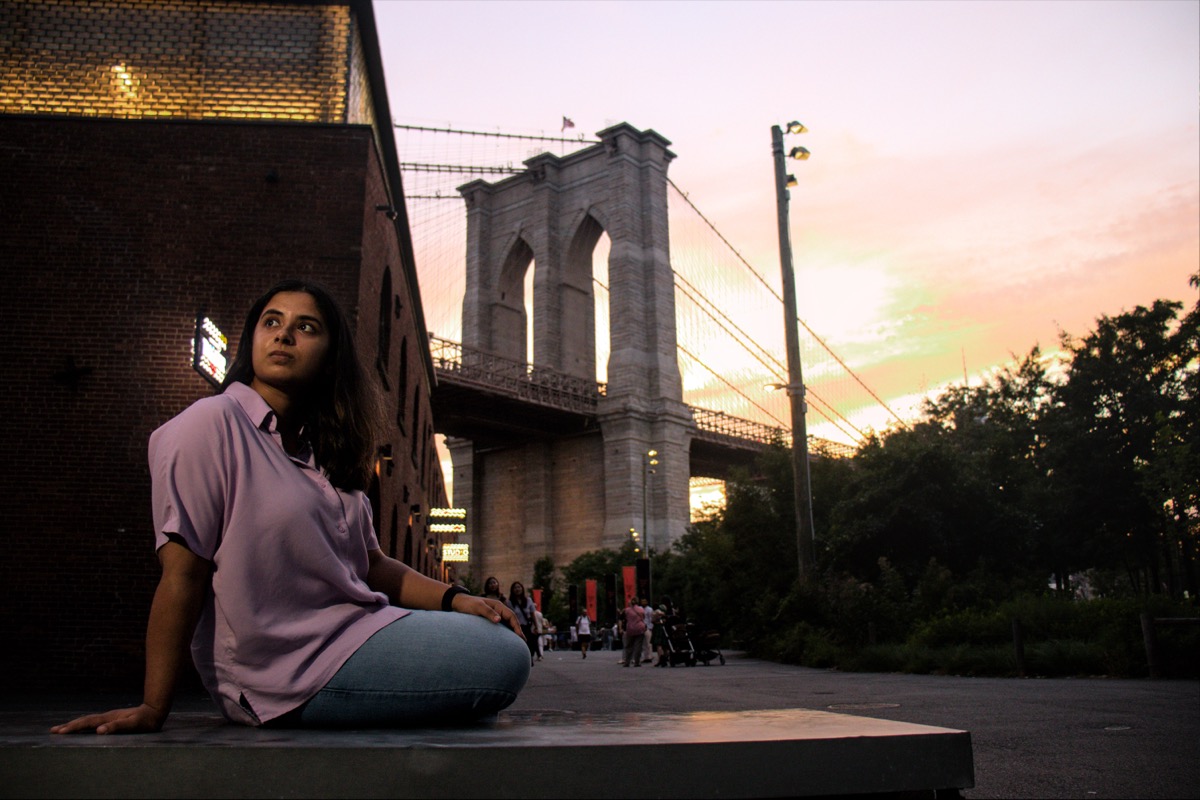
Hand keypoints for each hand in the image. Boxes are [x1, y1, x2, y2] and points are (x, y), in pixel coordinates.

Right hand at [50, 703, 166, 734]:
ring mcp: (108, 718)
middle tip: (53, 731)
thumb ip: (117, 726)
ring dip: (74, 725)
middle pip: (84, 720)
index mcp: (108, 718)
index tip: (60, 732)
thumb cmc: (144, 721)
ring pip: (87, 721)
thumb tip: (99, 730)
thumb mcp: (132, 724)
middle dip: (69, 726)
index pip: (87, 723)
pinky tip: (81, 728)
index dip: (73, 727)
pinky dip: (84, 725)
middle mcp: (106, 717)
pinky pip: (94, 723)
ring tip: (62, 729)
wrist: (154, 712)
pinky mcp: (111, 720)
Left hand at [452, 594, 526, 639]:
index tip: (521, 636)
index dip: (517, 626)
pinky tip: (506, 640)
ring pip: (507, 624)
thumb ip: (488, 613)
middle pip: (512, 621)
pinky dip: (505, 632)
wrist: (458, 603)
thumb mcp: (478, 607)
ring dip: (513, 632)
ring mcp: (495, 614)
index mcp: (498, 606)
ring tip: (518, 643)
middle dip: (518, 630)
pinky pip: (501, 626)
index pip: (511, 616)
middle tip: (524, 642)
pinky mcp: (490, 619)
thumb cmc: (468, 604)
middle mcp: (499, 610)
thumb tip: (499, 620)